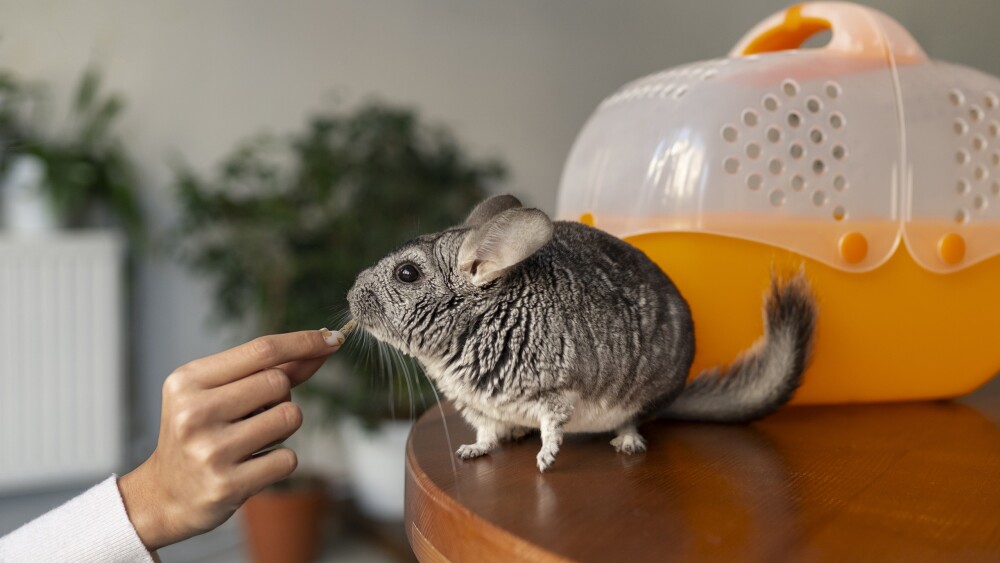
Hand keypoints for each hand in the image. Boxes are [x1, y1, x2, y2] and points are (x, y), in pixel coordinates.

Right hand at [118, 329, 343, 550]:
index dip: (303, 342)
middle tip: (253, 416)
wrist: (165, 496)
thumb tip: (323, 344)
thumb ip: (269, 369)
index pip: (261, 349)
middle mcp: (194, 412)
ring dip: (283, 428)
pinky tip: (251, 467)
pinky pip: (288, 458)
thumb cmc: (199, 434)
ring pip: (290, 417)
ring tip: (251, 441)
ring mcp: (210, 450)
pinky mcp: (227, 485)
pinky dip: (280, 461)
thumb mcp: (218, 393)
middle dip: (280, 397)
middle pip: (279, 383)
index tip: (333, 338)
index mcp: (188, 381)